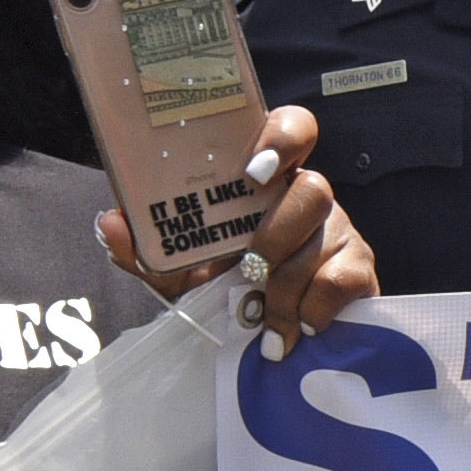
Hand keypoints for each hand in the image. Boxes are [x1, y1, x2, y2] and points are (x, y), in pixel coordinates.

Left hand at [108, 103, 379, 350]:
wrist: (274, 341)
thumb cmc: (229, 291)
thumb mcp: (183, 272)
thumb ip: (148, 250)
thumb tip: (110, 222)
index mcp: (267, 182)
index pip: (292, 128)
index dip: (283, 137)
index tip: (255, 169)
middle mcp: (306, 197)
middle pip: (313, 186)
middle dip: (278, 230)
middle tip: (251, 264)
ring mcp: (338, 231)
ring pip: (322, 238)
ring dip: (285, 284)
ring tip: (264, 320)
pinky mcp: (360, 269)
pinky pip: (340, 280)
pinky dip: (312, 309)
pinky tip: (296, 328)